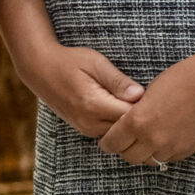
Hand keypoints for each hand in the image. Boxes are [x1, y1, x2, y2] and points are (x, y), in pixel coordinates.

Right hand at [19, 39, 144, 138]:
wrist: (39, 69)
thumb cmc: (69, 61)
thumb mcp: (95, 63)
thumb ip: (118, 81)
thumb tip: (140, 95)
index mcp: (93, 105)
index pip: (131, 116)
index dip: (146, 107)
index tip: (155, 94)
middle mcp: (89, 122)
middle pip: (127, 129)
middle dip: (141, 116)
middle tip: (152, 98)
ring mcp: (86, 129)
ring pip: (120, 133)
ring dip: (130, 121)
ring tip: (138, 101)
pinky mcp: (85, 129)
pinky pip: (110, 131)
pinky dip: (119, 122)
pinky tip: (123, 106)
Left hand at [96, 50, 194, 167]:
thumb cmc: (184, 77)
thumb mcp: (149, 92)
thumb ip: (136, 113)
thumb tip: (130, 123)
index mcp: (139, 122)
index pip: (112, 144)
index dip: (108, 142)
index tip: (108, 139)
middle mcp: (155, 139)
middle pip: (130, 157)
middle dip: (125, 149)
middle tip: (127, 139)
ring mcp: (175, 146)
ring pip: (151, 160)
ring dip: (147, 152)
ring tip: (149, 137)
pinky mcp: (192, 148)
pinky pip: (172, 157)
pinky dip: (165, 151)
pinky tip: (168, 137)